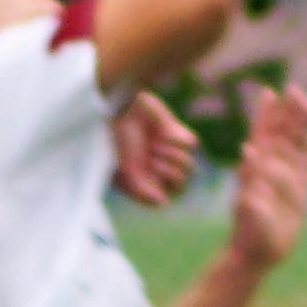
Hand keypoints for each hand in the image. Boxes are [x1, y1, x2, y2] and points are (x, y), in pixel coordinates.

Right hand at [109, 91, 199, 207]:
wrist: (120, 103)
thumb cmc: (115, 138)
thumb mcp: (123, 169)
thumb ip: (141, 191)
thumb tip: (163, 203)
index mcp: (141, 180)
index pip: (163, 198)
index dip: (161, 190)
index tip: (149, 178)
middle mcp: (154, 167)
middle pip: (180, 182)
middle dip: (167, 171)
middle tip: (151, 156)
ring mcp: (166, 149)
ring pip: (190, 166)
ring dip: (173, 156)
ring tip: (156, 145)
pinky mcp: (175, 131)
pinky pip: (192, 144)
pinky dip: (179, 139)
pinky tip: (164, 132)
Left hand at [224, 85, 306, 273]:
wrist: (256, 254)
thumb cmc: (248, 233)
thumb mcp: (248, 205)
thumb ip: (251, 178)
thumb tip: (248, 147)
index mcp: (255, 168)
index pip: (262, 135)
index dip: (265, 114)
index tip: (271, 92)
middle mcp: (270, 169)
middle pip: (280, 134)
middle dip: (288, 113)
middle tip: (296, 91)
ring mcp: (285, 179)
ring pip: (294, 145)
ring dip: (300, 126)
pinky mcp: (298, 192)